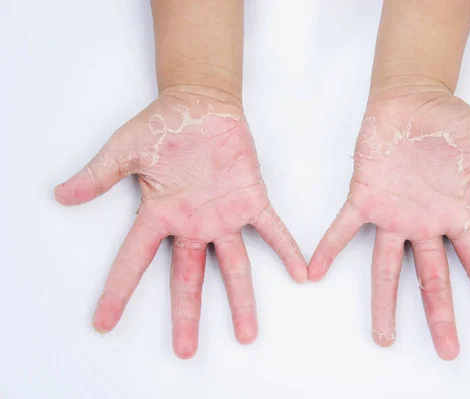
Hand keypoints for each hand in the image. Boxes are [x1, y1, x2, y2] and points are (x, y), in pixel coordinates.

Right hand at [54, 86, 306, 358]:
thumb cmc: (163, 124)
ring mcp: (224, 214)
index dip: (119, 291)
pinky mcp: (250, 198)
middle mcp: (193, 223)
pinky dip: (286, 249)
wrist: (200, 104)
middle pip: (188, 278)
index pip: (135, 260)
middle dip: (188, 314)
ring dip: (241, 299)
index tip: (104, 322)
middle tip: (185, 350)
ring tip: (247, 335)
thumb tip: (62, 194)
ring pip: (234, 265)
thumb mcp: (124, 149)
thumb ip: (99, 175)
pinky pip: (272, 229)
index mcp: (160, 214)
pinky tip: (301, 274)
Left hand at [308, 87, 469, 359]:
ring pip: (386, 266)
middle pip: (433, 278)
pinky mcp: (364, 197)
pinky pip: (343, 228)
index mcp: (454, 213)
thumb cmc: (448, 120)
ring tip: (384, 338)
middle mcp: (423, 223)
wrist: (410, 98)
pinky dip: (329, 248)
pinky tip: (316, 272)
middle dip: (440, 314)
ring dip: (384, 302)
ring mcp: (392, 214)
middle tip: (448, 352)